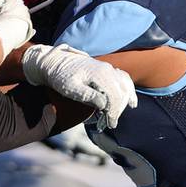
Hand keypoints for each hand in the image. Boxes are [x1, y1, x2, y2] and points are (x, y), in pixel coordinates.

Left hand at [22, 43, 137, 130]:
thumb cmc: (60, 76)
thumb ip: (87, 95)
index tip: (109, 124)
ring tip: (116, 115)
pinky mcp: (106, 69)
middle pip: (121, 93)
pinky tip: (130, 102)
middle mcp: (107, 69)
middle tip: (110, 123)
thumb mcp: (70, 88)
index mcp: (100, 74)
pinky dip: (128, 91)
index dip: (113, 112)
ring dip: (124, 102)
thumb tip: (103, 104)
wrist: (55, 62)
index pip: (114, 96)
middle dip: (117, 110)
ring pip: (125, 86)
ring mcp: (108, 68)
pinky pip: (123, 79)